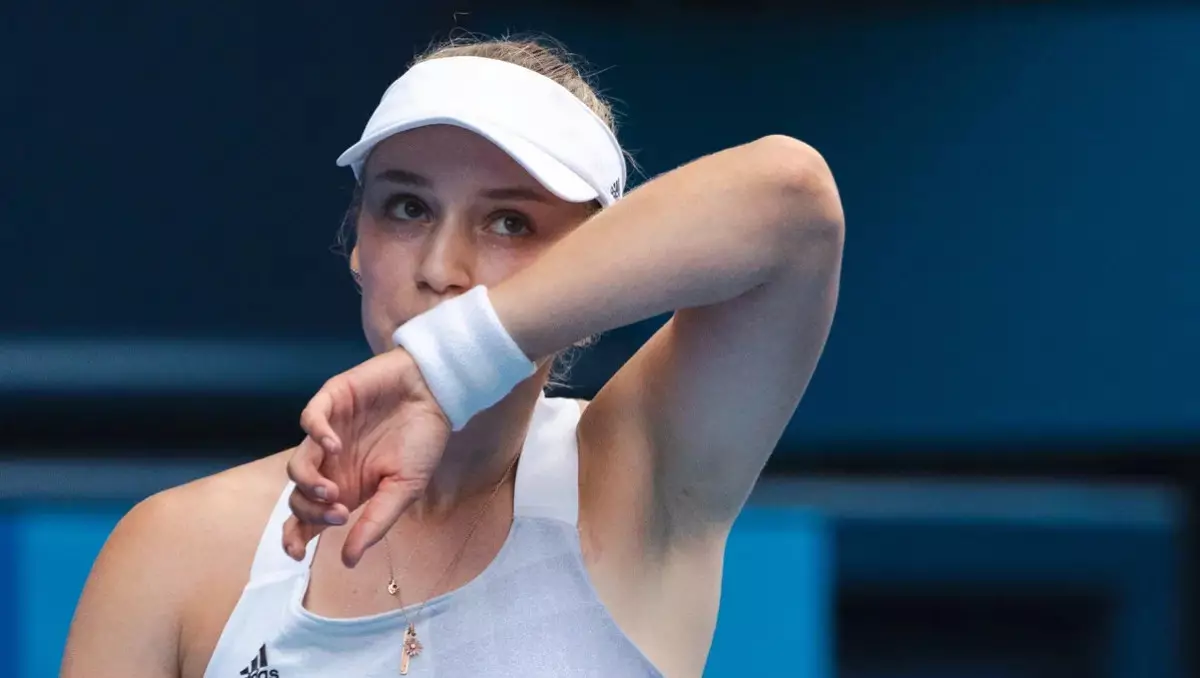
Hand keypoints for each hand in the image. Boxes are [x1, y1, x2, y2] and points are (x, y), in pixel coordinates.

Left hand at [282, 347, 450, 566]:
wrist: (437, 395)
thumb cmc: (423, 442)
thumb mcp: (404, 490)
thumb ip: (376, 522)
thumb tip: (348, 561)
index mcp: (347, 488)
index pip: (308, 517)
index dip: (295, 535)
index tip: (297, 553)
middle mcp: (331, 465)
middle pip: (297, 497)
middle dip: (310, 513)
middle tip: (339, 514)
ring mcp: (328, 433)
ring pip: (296, 465)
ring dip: (308, 483)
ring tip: (333, 490)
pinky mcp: (331, 402)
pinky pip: (309, 420)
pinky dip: (316, 435)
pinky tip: (335, 445)